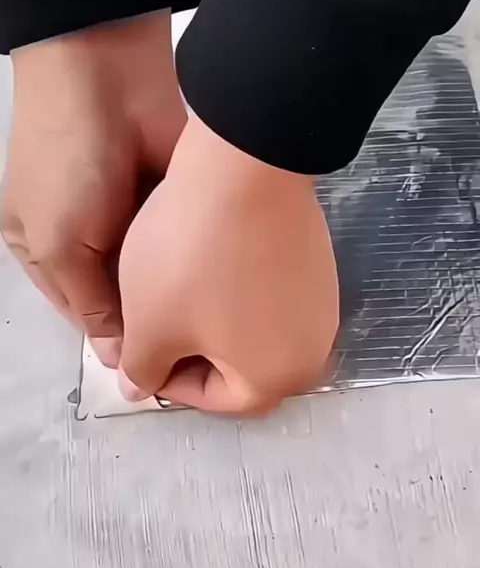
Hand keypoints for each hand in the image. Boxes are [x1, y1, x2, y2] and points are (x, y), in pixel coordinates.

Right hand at [1, 11, 185, 367]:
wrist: (109, 76)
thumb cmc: (66, 160)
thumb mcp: (57, 245)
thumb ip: (90, 303)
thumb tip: (119, 356)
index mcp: (48, 253)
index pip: (87, 315)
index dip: (120, 342)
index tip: (158, 372)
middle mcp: (93, 240)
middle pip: (129, 298)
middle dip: (153, 321)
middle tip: (191, 357)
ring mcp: (136, 219)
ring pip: (162, 278)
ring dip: (180, 296)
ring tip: (211, 331)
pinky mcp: (172, 203)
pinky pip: (186, 248)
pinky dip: (198, 266)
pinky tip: (220, 291)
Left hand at [119, 117, 338, 413]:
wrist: (245, 168)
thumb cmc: (193, 260)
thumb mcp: (150, 325)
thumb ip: (143, 369)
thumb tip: (139, 388)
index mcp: (276, 378)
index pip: (215, 400)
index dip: (167, 379)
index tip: (139, 349)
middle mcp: (312, 350)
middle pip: (240, 366)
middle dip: (192, 349)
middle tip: (154, 319)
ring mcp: (321, 303)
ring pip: (254, 328)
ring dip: (214, 318)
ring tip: (176, 287)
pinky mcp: (319, 262)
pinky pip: (270, 294)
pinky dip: (238, 288)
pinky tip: (210, 259)